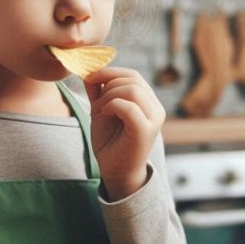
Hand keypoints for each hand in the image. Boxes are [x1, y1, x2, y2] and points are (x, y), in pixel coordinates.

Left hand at [84, 67, 165, 200]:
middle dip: (108, 82)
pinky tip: (104, 114)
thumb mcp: (101, 111)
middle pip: (133, 78)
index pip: (132, 75)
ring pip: (133, 90)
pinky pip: (129, 107)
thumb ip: (98, 92)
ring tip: (100, 110)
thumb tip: (89, 71)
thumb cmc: (110, 143)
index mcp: (148, 101)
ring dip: (109, 95)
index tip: (89, 77)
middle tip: (95, 99)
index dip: (110, 71)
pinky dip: (112, 105)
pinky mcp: (146, 131)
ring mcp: (153, 119)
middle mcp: (155, 108)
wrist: (115, 172)